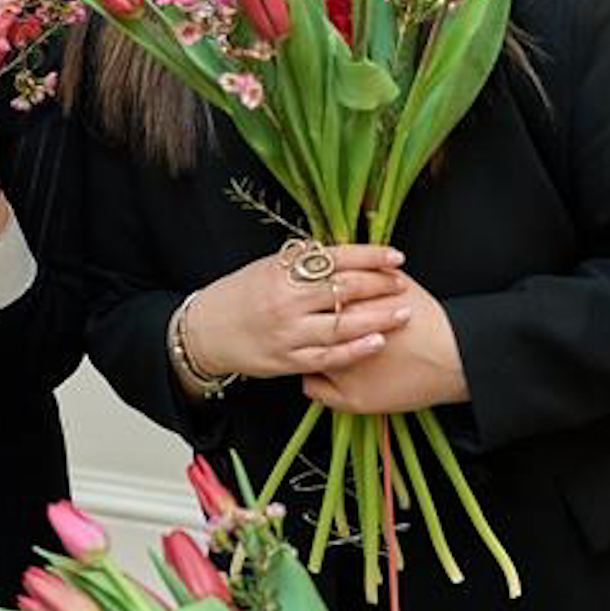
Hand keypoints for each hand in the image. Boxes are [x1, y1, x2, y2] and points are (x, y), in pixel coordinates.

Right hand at [187, 244, 410, 381]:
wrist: (205, 332)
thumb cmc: (239, 295)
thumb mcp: (265, 268)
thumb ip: (301, 261)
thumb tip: (339, 250)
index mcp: (282, 271)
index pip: (335, 258)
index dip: (370, 256)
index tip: (396, 256)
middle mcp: (286, 300)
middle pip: (344, 289)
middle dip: (380, 285)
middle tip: (403, 284)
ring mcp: (288, 332)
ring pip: (341, 324)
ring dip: (378, 319)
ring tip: (403, 313)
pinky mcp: (287, 360)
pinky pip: (328, 356)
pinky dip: (355, 350)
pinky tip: (378, 343)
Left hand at [301, 271, 466, 411]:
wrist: (454, 356)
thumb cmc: (426, 319)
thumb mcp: (394, 284)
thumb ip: (363, 272)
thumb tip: (341, 260)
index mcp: (344, 307)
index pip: (306, 298)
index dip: (306, 296)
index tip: (309, 298)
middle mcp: (335, 339)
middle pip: (299, 327)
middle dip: (299, 322)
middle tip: (304, 319)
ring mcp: (340, 372)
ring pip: (301, 357)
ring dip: (302, 349)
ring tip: (309, 342)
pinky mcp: (349, 399)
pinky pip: (312, 387)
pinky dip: (314, 380)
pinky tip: (324, 371)